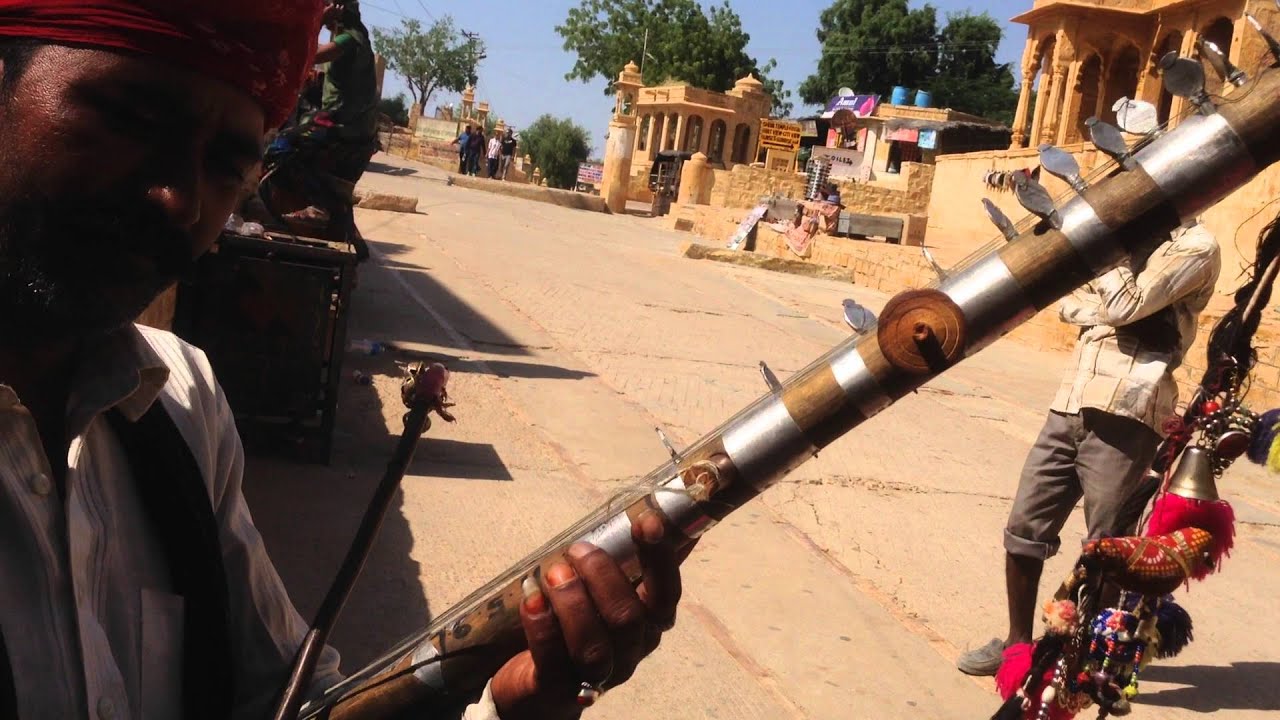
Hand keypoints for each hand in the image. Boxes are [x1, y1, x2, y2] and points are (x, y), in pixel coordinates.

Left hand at [489, 511, 692, 718]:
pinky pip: (552, 658)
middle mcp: (627, 654)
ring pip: (593, 645)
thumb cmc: (577, 627)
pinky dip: (541, 624)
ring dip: (573, 601)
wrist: (537, 687)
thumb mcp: (604, 593)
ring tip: (554, 572)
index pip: (666, 596)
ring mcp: (593, 676)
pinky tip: (531, 597)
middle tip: (578, 549)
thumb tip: (660, 511)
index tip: (645, 522)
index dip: (660, 559)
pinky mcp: (556, 688)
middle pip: (628, 619)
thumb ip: (630, 559)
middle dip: (603, 576)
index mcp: (646, 626)